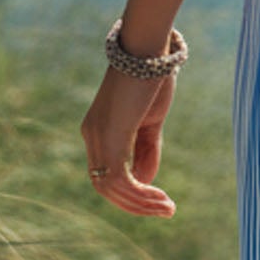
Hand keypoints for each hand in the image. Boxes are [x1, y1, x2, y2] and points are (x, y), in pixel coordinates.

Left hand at [79, 69, 177, 217]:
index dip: (130, 194)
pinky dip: (141, 194)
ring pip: (112, 188)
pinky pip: (120, 180)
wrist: (149, 49)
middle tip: (166, 210)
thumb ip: (146, 150)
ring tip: (168, 208)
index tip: (159, 199)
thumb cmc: (151, 78)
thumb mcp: (151, 121)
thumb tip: (145, 182)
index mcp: (98, 130)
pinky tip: (161, 196)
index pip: (106, 175)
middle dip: (135, 204)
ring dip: (141, 203)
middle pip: (105, 187)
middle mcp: (91, 135)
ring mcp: (97, 137)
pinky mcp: (109, 136)